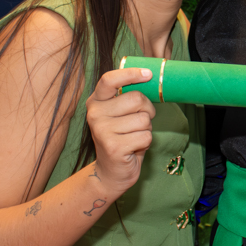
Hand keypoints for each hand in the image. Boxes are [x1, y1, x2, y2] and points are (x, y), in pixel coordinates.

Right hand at [86, 68, 156, 197]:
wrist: (111, 172)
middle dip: (147, 110)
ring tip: (133, 137)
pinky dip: (146, 142)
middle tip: (139, 123)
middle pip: (136, 98)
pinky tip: (133, 148)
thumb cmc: (122, 138)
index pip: (110, 80)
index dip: (131, 74)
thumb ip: (128, 96)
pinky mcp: (114, 146)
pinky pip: (146, 136)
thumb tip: (150, 77)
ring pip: (144, 119)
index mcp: (96, 102)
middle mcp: (95, 114)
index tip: (148, 74)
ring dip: (146, 129)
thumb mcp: (121, 114)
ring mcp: (102, 130)